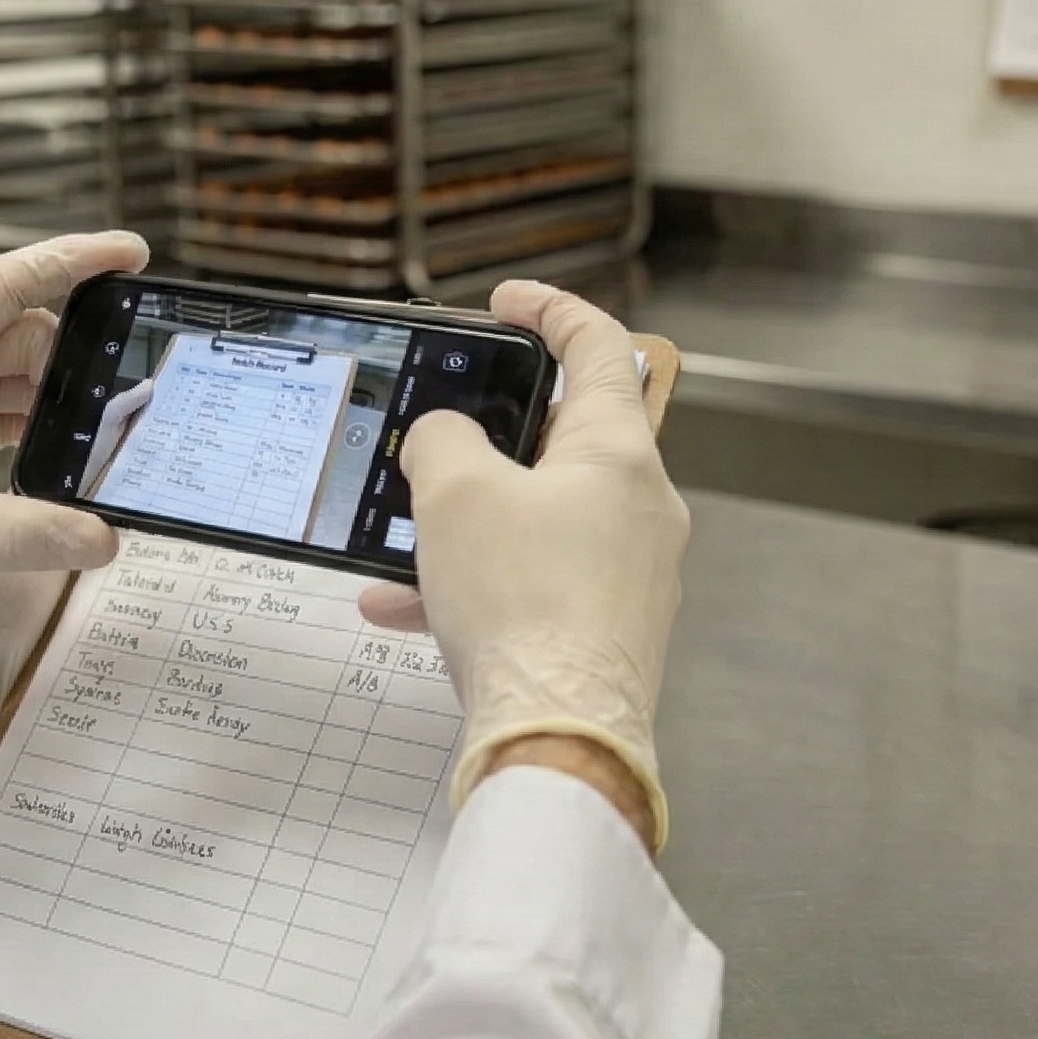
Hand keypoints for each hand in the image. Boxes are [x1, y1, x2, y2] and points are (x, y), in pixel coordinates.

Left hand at [0, 232, 147, 680]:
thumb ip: (31, 533)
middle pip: (23, 332)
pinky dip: (43, 434)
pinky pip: (6, 420)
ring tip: (118, 427)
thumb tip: (106, 536)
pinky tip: (76, 458)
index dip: (72, 260)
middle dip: (80, 353)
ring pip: (18, 379)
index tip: (131, 252)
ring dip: (64, 401)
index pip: (6, 283)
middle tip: (140, 379)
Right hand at [358, 282, 688, 848]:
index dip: (549, 310)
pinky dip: (470, 581)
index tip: (507, 302)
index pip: (598, 346)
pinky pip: (529, 582)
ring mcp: (626, 573)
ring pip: (536, 518)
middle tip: (438, 429)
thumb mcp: (456, 494)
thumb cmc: (527, 609)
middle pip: (563, 437)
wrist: (558, 736)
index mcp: (619, 452)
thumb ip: (441, 441)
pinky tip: (401, 605)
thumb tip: (442, 441)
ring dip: (465, 521)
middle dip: (488, 434)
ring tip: (399, 539)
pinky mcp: (602, 629)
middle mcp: (638, 508)